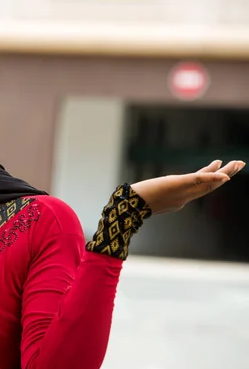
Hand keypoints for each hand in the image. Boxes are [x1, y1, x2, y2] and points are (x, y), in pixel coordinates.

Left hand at [130, 160, 244, 214]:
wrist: (130, 205)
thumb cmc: (135, 202)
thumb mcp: (147, 197)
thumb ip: (150, 194)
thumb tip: (142, 191)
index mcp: (180, 198)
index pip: (201, 187)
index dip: (212, 178)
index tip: (219, 165)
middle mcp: (185, 196)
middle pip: (210, 186)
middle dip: (227, 174)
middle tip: (239, 163)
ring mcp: (183, 191)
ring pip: (209, 183)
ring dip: (226, 173)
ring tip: (238, 163)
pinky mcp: (179, 185)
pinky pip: (199, 181)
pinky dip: (212, 178)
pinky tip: (224, 174)